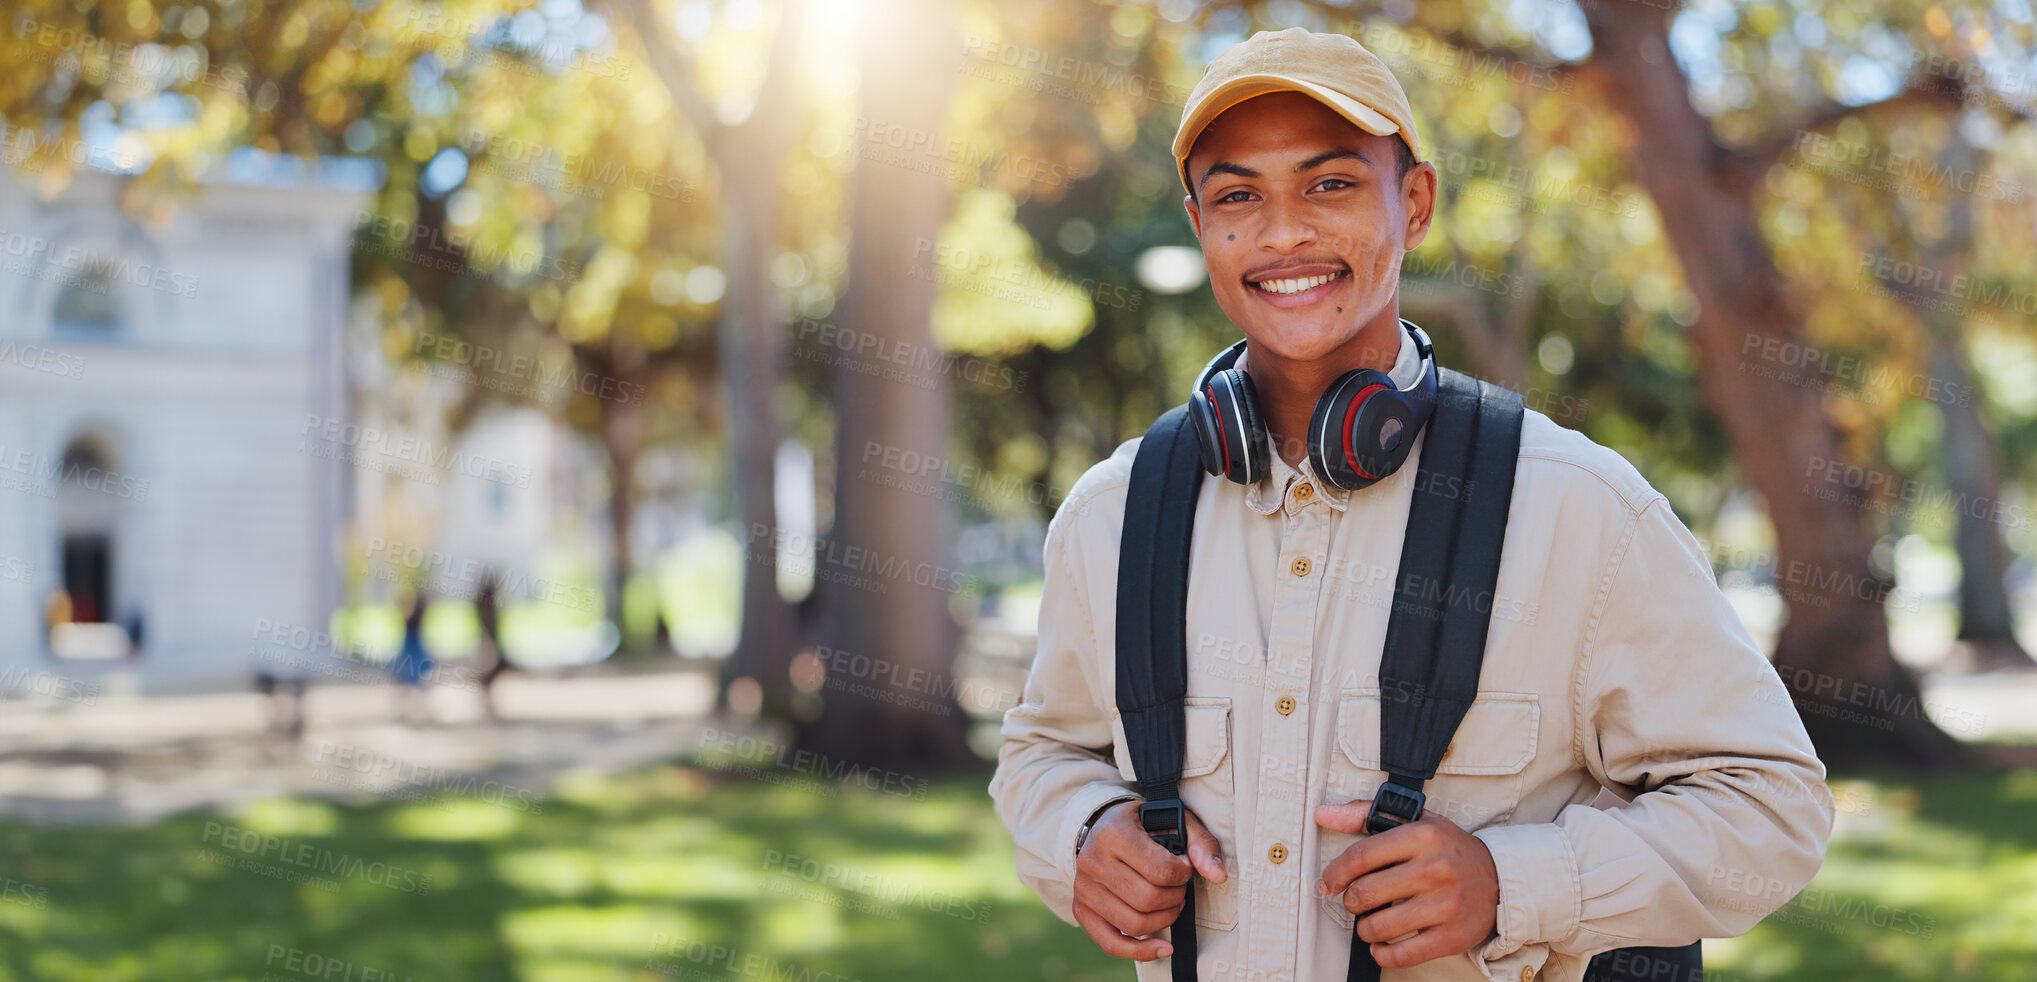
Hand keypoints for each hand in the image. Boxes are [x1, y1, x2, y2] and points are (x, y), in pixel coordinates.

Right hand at [1072, 799, 1226, 961]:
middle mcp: (1092, 862)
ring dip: (1164, 920)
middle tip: (1179, 887)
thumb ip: (1200, 843)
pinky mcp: (1081, 910)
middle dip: (1175, 898)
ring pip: (1134, 924)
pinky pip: (1111, 943)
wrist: (1101, 826)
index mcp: (1113, 834)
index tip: (1185, 868)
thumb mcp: (1173, 820)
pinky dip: (1139, 952)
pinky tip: (1163, 948)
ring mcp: (1083, 889)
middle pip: (1147, 900)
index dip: (1183, 875)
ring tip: (1171, 904)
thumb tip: (1218, 875)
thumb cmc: (1141, 824)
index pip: (1159, 871)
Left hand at [1314, 799, 1498, 968]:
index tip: (1328, 882)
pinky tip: (1381, 945)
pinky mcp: (1452, 936)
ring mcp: (1445, 905)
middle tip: (1355, 901)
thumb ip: (1365, 815)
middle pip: (1365, 893)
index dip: (1335, 873)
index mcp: (1422, 836)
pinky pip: (1402, 955)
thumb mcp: (1415, 821)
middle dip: (1350, 901)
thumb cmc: (1449, 849)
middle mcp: (1434, 869)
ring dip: (1364, 928)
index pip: (1361, 856)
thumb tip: (1324, 814)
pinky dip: (1382, 954)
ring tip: (1370, 921)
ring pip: (1379, 927)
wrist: (1500, 878)